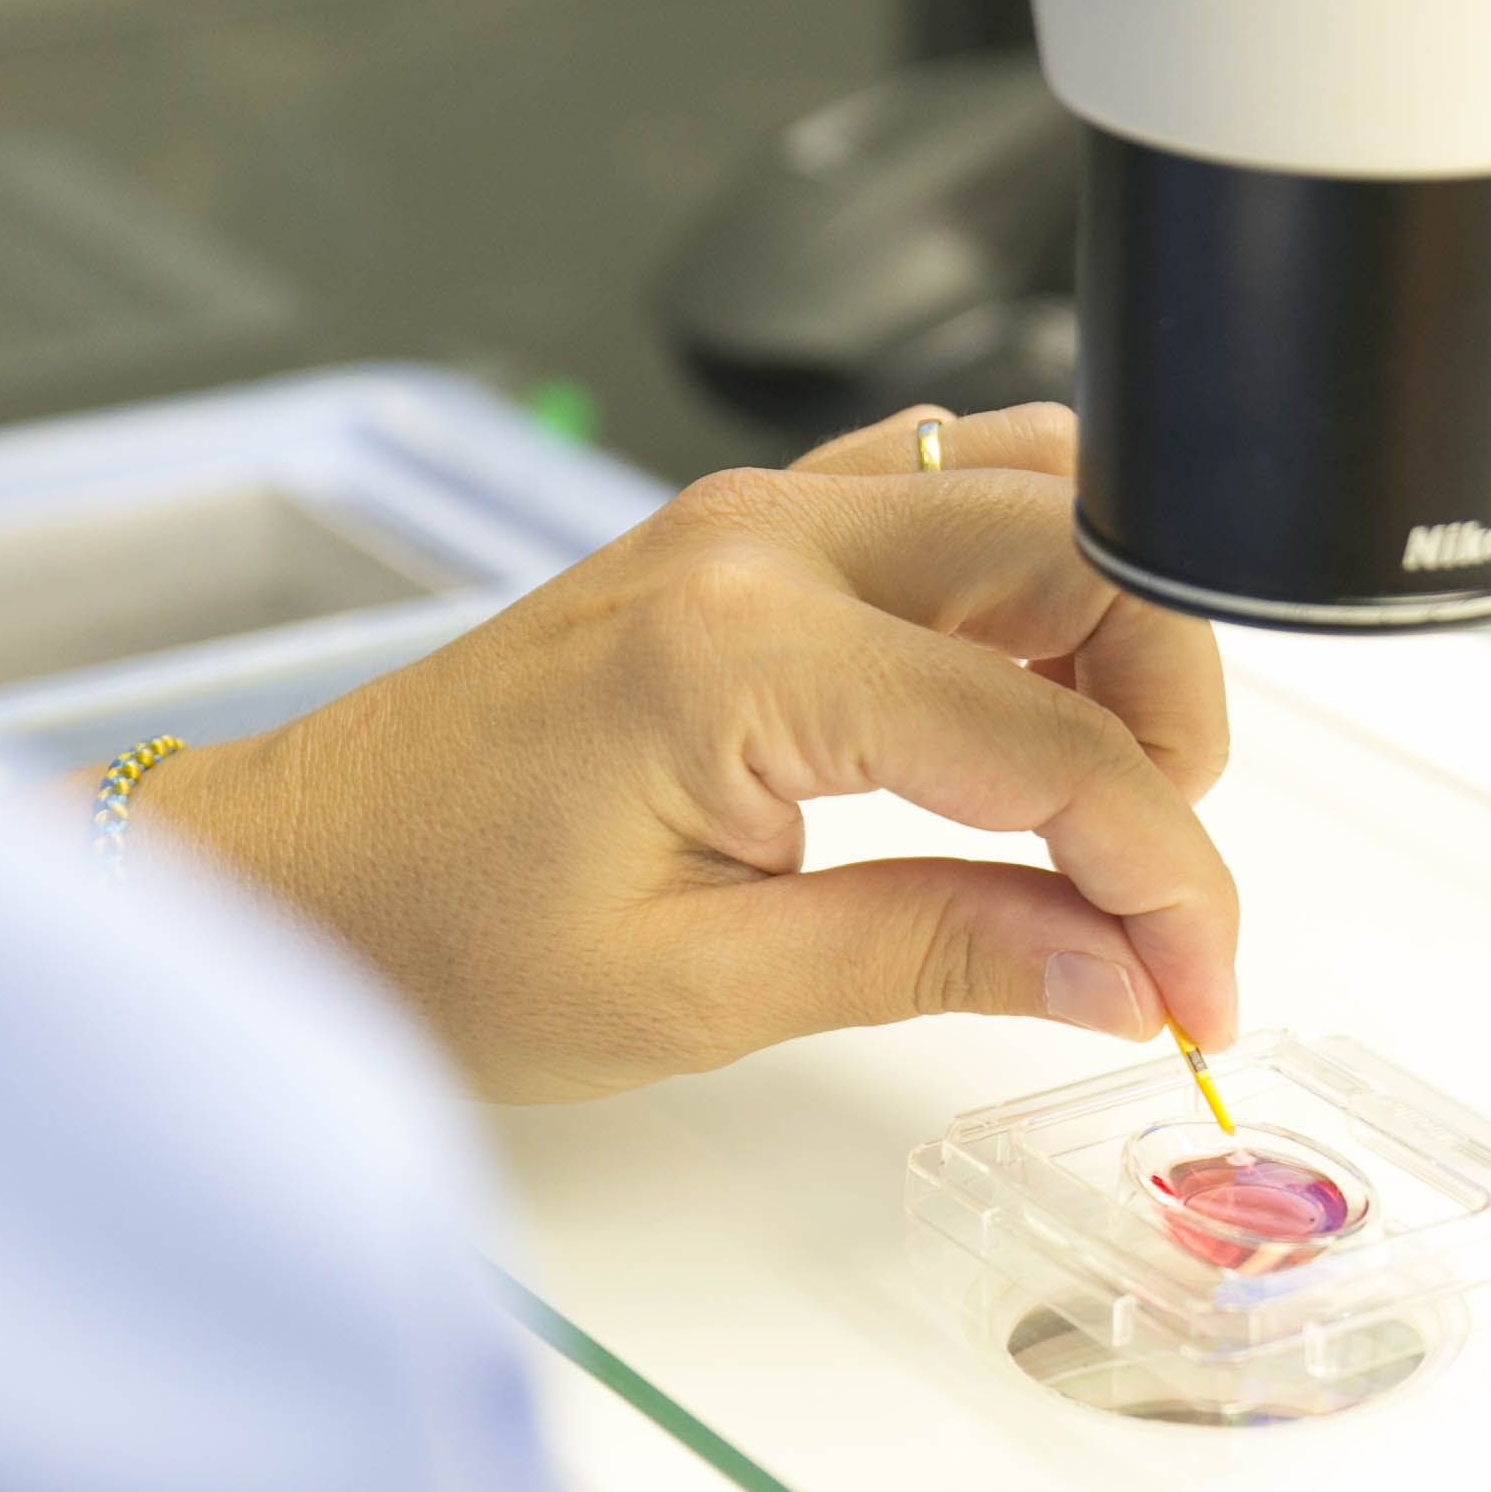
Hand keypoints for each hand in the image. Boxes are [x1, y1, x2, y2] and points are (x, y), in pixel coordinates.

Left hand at [126, 402, 1236, 1099]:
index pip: (1049, 744)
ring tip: (1097, 810)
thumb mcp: (699, 992)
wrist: (292, 881)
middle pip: (1088, 565)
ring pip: (1044, 500)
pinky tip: (1030, 720)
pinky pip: (956, 499)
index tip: (1198, 990)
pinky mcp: (748, 532)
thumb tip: (1120, 971)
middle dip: (1171, 739)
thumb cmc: (434, 932)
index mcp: (739, 656)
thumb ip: (939, 957)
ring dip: (1117, 644)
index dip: (1165, 878)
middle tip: (1153, 902)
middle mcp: (759, 542)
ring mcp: (755, 516)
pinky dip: (1040, 595)